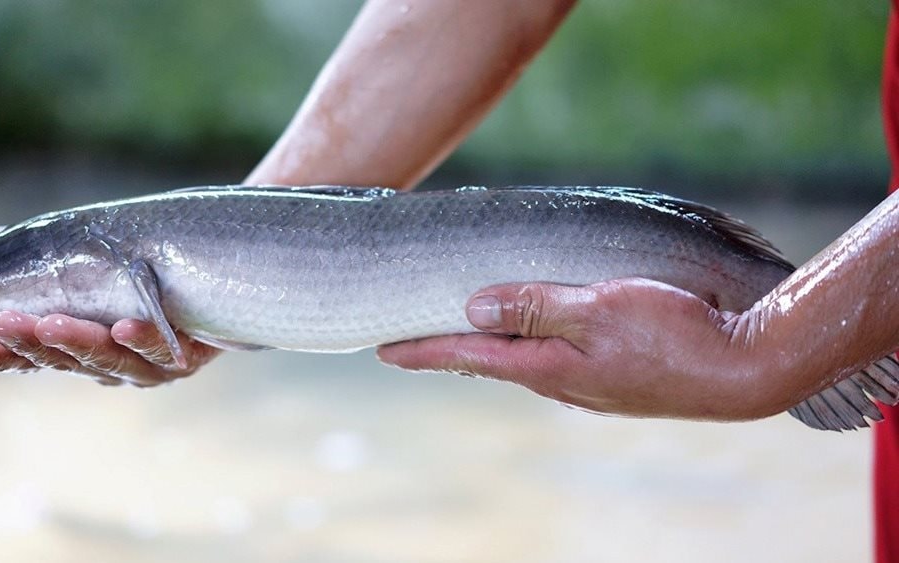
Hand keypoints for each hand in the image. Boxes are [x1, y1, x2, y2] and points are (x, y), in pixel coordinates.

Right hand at [0, 228, 220, 385]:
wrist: (221, 274)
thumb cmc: (146, 272)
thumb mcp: (90, 259)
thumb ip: (38, 255)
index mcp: (82, 347)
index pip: (36, 358)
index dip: (5, 357)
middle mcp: (113, 364)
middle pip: (69, 361)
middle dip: (35, 344)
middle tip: (5, 323)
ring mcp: (150, 365)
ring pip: (111, 361)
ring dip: (80, 342)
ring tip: (53, 323)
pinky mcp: (187, 356)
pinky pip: (163, 350)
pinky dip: (143, 339)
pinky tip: (123, 327)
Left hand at [378, 279, 785, 421]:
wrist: (744, 371)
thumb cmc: (676, 334)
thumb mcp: (601, 309)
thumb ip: (538, 305)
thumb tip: (474, 306)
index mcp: (548, 365)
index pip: (469, 356)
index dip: (423, 350)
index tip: (382, 349)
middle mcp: (560, 379)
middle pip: (489, 360)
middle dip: (447, 348)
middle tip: (410, 336)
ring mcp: (587, 382)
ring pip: (521, 357)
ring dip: (486, 344)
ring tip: (461, 327)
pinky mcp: (612, 375)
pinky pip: (553, 356)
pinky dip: (527, 339)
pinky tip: (531, 328)